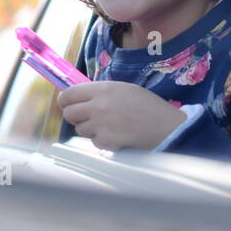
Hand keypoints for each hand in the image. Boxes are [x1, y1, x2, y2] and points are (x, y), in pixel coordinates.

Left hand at [55, 81, 185, 151]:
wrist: (166, 126)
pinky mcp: (106, 142)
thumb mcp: (123, 89)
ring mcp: (100, 125)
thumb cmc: (148, 106)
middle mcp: (97, 106)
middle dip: (75, 116)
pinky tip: (117, 135)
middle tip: (87, 117)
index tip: (67, 104)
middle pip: (69, 114)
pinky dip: (102, 140)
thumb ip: (101, 92)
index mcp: (102, 89)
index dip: (65, 101)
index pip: (68, 94)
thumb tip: (80, 98)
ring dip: (90, 129)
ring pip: (80, 130)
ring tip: (109, 126)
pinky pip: (94, 142)